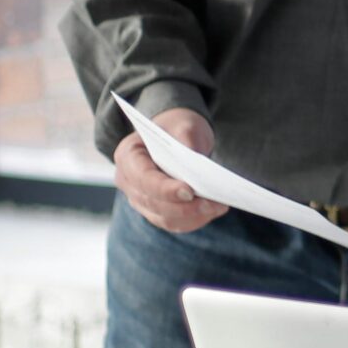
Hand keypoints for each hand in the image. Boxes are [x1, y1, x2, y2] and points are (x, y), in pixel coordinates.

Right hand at [114, 107, 227, 232]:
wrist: (176, 136)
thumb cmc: (177, 128)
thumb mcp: (184, 124)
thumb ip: (187, 140)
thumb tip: (197, 167)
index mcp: (128, 155)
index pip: (143, 178)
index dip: (164, 188)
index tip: (190, 192)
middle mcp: (128, 182)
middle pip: (153, 203)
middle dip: (185, 207)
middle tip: (214, 203)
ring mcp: (139, 199)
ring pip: (164, 218)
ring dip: (193, 216)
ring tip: (219, 206)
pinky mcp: (155, 211)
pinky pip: (173, 223)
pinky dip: (194, 220)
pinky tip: (214, 210)